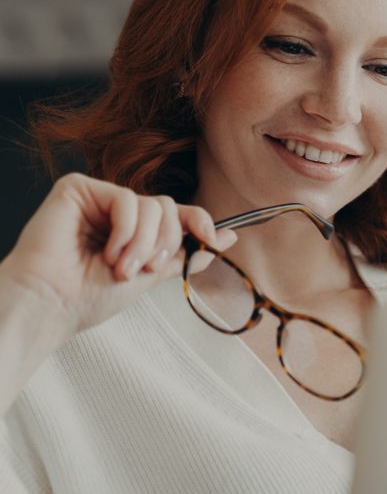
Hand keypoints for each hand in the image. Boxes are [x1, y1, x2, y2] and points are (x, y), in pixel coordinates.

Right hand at [1, 173, 236, 334]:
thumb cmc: (89, 296)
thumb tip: (229, 237)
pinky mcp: (78, 188)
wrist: (51, 304)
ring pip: (152, 204)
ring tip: (119, 267)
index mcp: (135, 229)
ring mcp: (98, 198)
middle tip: (142, 269)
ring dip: (143, 243)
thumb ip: (187, 254)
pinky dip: (125, 231)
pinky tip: (106, 251)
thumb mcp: (152, 274)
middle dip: (164, 243)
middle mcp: (118, 211)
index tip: (213, 239)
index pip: (179, 213)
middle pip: (169, 207)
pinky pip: (125, 198)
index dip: (200, 222)